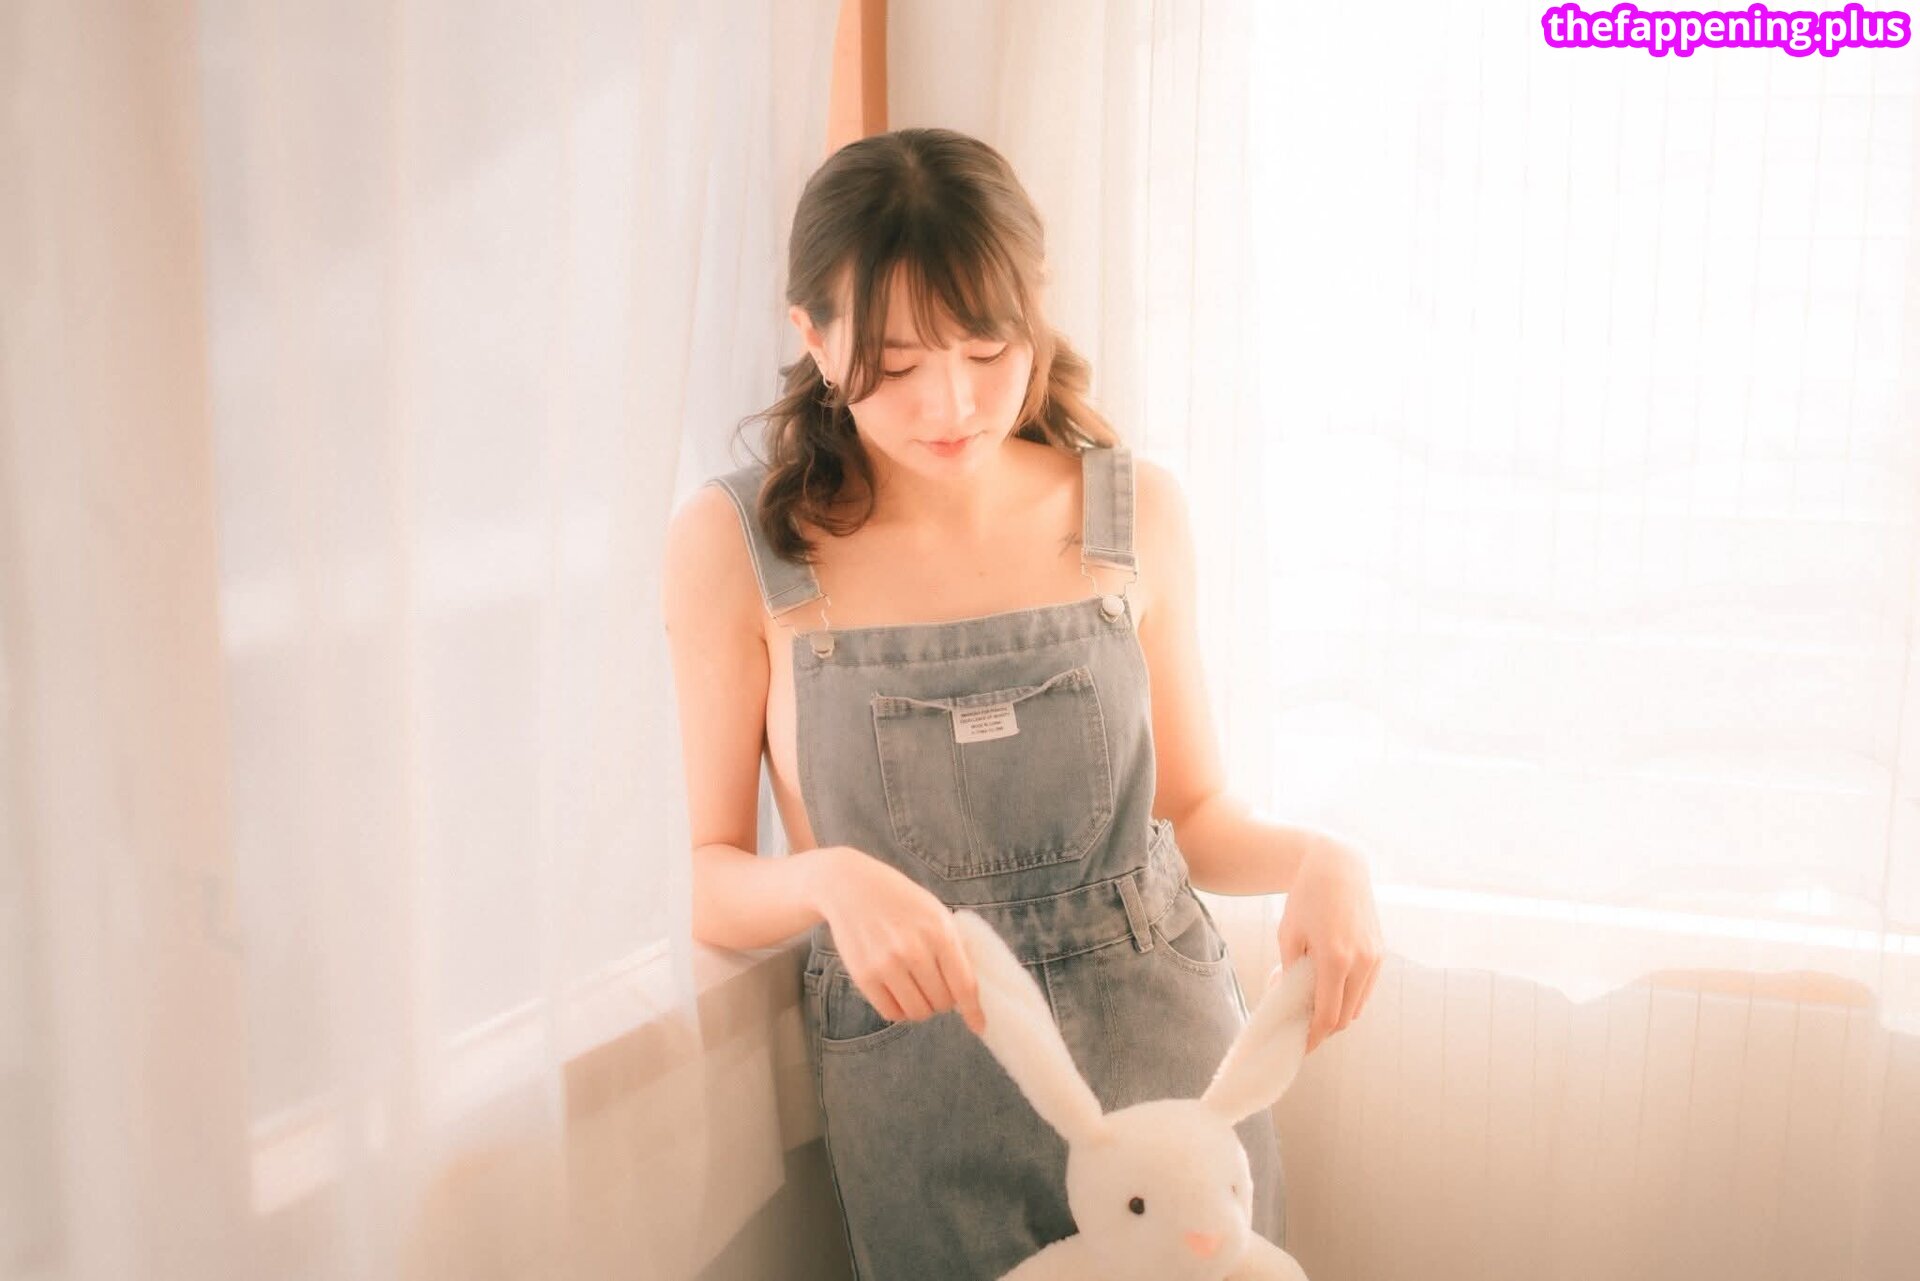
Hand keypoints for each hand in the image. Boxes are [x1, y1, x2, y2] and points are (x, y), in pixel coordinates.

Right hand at [807, 847, 987, 1034]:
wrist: (851, 887)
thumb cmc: (901, 901)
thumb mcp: (936, 913)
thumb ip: (954, 946)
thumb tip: (970, 989)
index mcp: (940, 932)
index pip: (964, 985)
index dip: (974, 1011)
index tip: (979, 1026)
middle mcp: (914, 950)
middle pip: (941, 1002)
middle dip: (943, 1001)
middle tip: (936, 986)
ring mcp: (886, 964)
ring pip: (917, 1012)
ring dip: (922, 1008)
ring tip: (917, 989)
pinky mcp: (863, 975)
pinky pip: (891, 1012)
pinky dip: (900, 1010)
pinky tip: (899, 992)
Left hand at [1274, 837, 1384, 1054]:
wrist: (1337, 868)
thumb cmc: (1305, 900)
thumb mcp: (1288, 936)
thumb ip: (1291, 973)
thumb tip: (1292, 1002)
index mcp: (1335, 960)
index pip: (1328, 1016)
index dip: (1314, 1037)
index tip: (1301, 1046)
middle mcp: (1361, 962)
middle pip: (1346, 1017)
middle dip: (1324, 1028)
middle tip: (1303, 1028)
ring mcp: (1375, 958)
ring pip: (1359, 1005)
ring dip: (1339, 1013)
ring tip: (1313, 1004)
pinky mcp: (1380, 952)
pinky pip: (1366, 987)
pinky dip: (1350, 996)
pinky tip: (1330, 987)